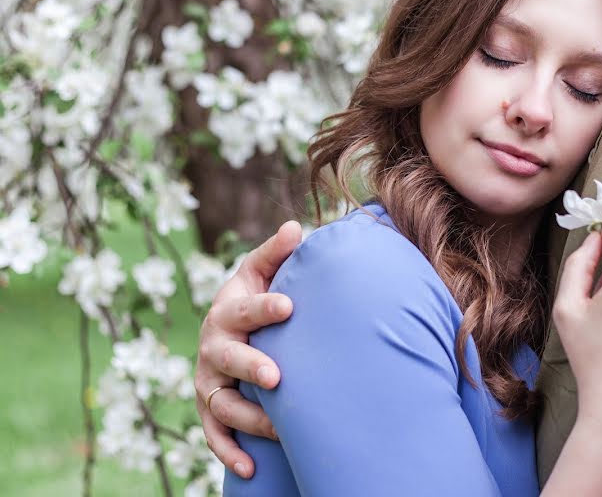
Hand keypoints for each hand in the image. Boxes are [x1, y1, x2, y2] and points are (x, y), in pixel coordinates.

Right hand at [194, 220, 301, 477]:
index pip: (245, 308)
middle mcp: (213, 345)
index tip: (290, 306)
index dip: (265, 307)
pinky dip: (228, 452)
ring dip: (247, 417)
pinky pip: (214, 434)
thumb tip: (296, 227)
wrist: (233, 328)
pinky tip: (250, 469)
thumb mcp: (261, 271)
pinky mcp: (210, 408)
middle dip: (250, 367)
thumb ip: (276, 253)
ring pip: (222, 402)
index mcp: (228, 309)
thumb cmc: (258, 296)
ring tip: (278, 427)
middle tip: (276, 377)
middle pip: (227, 358)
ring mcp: (209, 380)